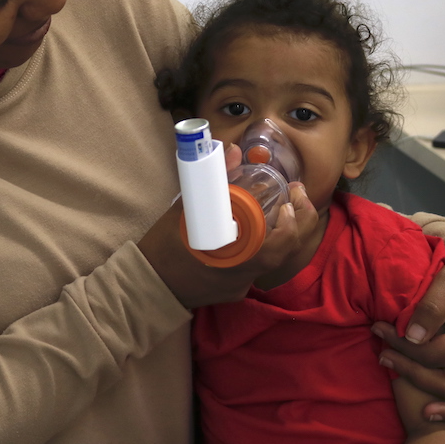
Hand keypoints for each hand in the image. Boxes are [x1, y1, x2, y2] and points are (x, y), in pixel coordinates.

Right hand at [138, 145, 318, 308]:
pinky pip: (254, 268)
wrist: (147, 284)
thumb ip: (214, 181)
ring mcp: (240, 286)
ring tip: (276, 210)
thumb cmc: (164, 247)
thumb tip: (233, 151)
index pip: (281, 245)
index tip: (288, 200)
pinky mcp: (233, 291)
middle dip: (297, 223)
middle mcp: (244, 275)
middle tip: (294, 198)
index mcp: (237, 257)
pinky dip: (259, 248)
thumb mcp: (185, 210)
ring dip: (279, 235)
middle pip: (286, 252)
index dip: (292, 222)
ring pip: (272, 260)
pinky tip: (249, 232)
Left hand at [372, 251, 444, 420]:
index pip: (432, 354)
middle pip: (440, 378)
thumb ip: (430, 309)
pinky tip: (430, 412)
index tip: (378, 329)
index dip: (401, 344)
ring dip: (420, 384)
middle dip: (405, 366)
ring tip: (392, 368)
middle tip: (380, 352)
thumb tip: (412, 338)